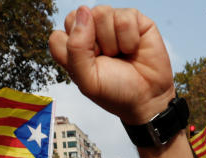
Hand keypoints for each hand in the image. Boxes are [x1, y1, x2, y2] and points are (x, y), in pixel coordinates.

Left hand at [49, 6, 174, 124]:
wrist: (148, 98)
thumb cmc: (116, 92)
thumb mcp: (88, 81)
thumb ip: (75, 48)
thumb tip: (84, 11)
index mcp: (74, 48)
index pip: (58, 37)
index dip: (73, 52)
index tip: (89, 68)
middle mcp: (90, 32)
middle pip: (75, 17)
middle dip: (92, 43)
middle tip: (106, 60)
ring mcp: (110, 23)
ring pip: (100, 13)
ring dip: (112, 42)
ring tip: (121, 55)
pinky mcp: (132, 19)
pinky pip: (124, 17)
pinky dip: (129, 39)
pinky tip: (133, 48)